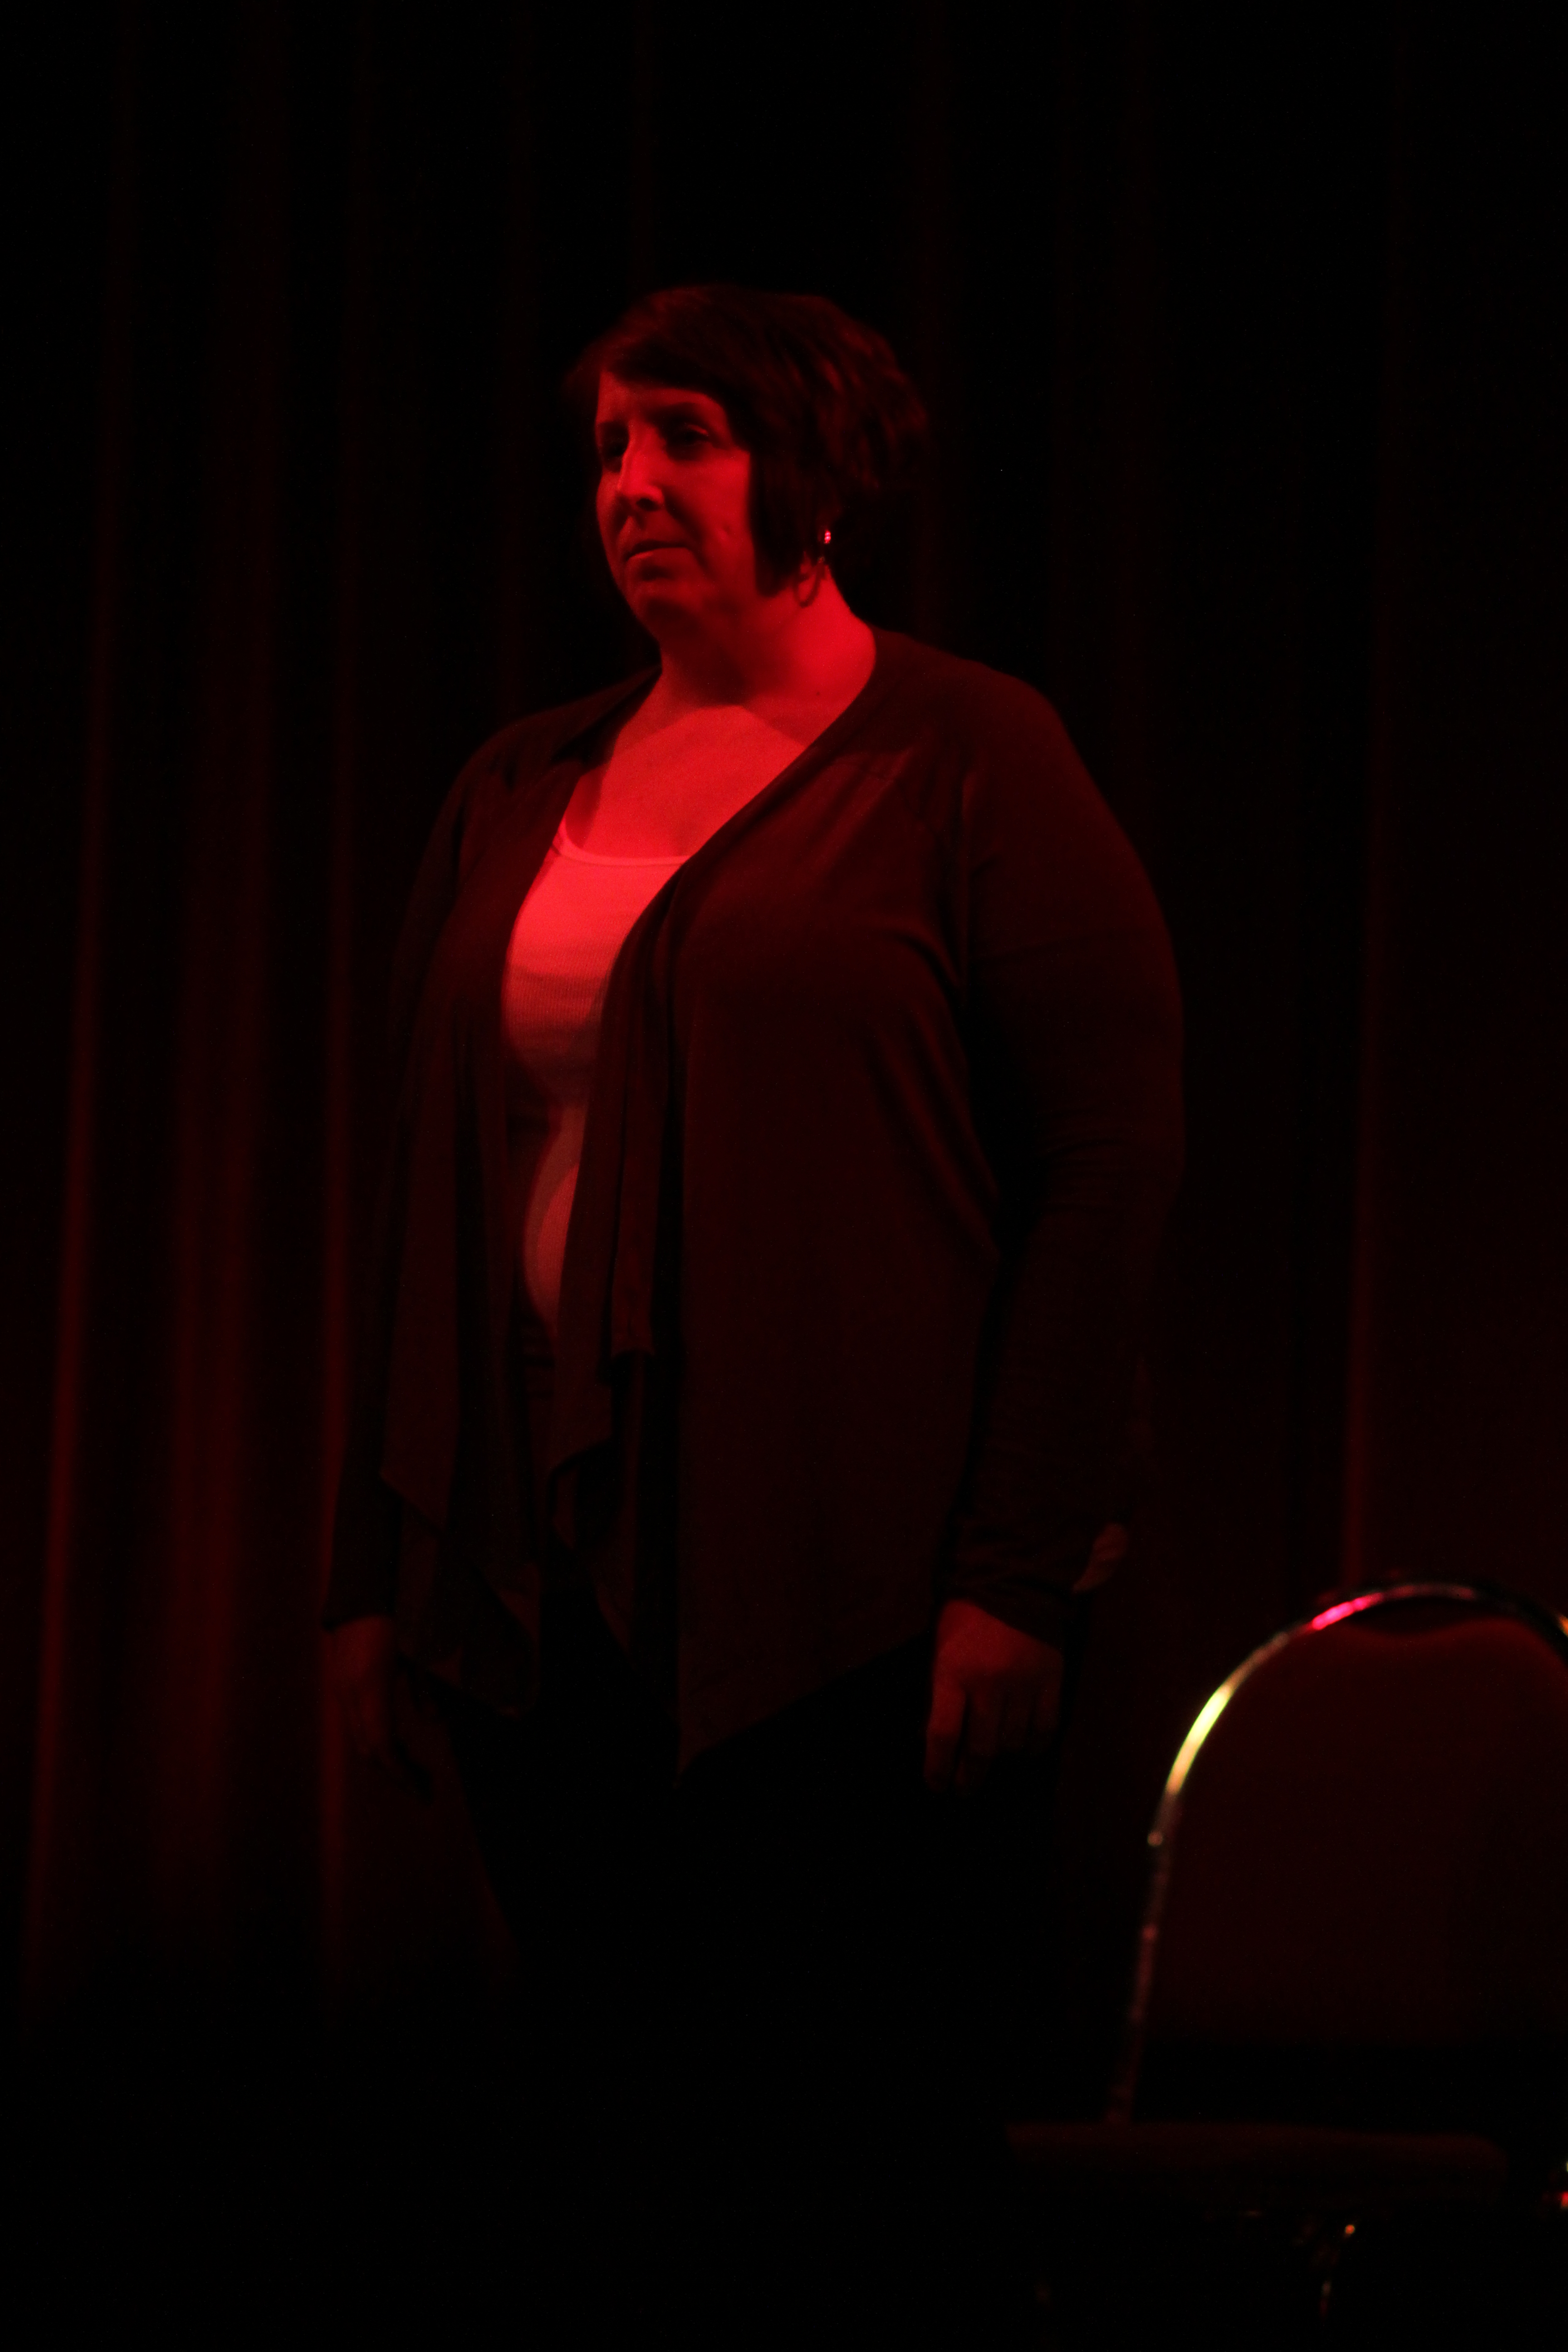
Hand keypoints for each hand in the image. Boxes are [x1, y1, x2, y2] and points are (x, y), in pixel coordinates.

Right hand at [328, 1614, 434, 1801]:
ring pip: (362, 1737)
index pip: (381, 1745)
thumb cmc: (396, 1613)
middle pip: (368, 1748)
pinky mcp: (342, 1682)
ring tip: (415, 1770)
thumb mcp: (417, 1650)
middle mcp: (349, 1692)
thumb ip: (424, 1687)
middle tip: (424, 1787)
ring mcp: (342, 1687)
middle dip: (395, 1772)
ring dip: (387, 1757)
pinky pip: (359, 1722)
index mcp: (369, 1686)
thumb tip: (433, 1722)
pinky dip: (379, 1738)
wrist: (362, 1586)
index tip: (421, 1790)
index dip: (401, 1772)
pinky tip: (400, 1742)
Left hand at [923, 1599, 1063, 1795]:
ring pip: (1012, 1744)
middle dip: (968, 1777)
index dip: (938, 1767)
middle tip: (963, 1789)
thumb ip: (940, 1693)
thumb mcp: (941, 1650)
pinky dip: (1033, 1746)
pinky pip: (1044, 1730)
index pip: (943, 1733)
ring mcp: (1024, 1685)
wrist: (1015, 1584)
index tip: (936, 1785)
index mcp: (954, 1672)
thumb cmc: (967, 1619)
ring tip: (992, 1759)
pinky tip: (1023, 1747)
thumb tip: (936, 1741)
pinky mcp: (1051, 1683)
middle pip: (980, 1749)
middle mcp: (989, 1684)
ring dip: (1000, 1757)